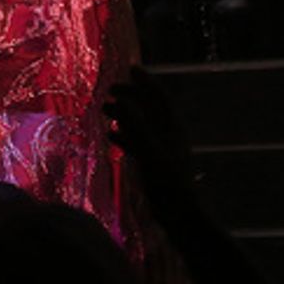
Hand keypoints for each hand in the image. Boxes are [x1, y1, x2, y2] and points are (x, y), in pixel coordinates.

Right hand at [104, 66, 195, 223]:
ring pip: (142, 123)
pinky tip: (110, 135)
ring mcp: (161, 148)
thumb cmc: (167, 183)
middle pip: (149, 107)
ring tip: (104, 109)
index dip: (146, 82)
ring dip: (124, 113)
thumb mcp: (149, 152)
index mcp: (172, 128)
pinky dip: (123, 133)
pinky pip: (137, 140)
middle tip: (109, 90)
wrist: (179, 214)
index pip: (159, 97)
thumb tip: (120, 101)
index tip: (130, 69)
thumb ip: (135, 126)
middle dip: (131, 95)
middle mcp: (168, 134)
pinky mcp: (153, 161)